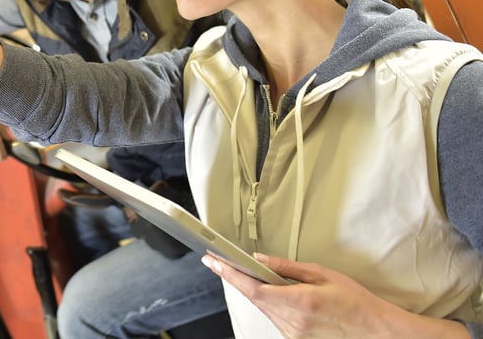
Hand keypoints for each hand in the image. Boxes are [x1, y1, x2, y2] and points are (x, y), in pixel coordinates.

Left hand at [202, 252, 470, 337]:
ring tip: (256, 276)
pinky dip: (272, 305)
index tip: (212, 261)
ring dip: (257, 292)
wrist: (377, 331)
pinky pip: (276, 319)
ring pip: (264, 309)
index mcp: (297, 301)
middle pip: (254, 298)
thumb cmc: (356, 302)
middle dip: (238, 279)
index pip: (251, 286)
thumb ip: (287, 267)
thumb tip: (260, 259)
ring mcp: (293, 335)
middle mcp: (291, 322)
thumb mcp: (323, 275)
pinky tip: (277, 296)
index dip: (228, 273)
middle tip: (220, 262)